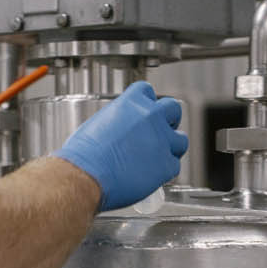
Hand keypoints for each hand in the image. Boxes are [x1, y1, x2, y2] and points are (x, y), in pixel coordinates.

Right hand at [53, 80, 187, 210]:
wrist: (86, 176)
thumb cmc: (84, 156)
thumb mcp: (97, 125)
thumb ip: (117, 122)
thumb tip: (121, 129)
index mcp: (130, 103)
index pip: (147, 91)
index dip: (147, 102)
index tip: (145, 110)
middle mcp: (150, 117)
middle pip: (173, 108)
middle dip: (169, 119)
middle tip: (161, 130)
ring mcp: (161, 141)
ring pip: (181, 140)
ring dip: (172, 146)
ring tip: (159, 155)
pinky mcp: (166, 165)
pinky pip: (174, 165)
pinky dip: (165, 170)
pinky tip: (152, 174)